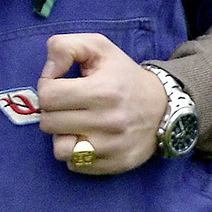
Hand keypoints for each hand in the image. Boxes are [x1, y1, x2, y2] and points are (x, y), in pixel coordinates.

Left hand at [39, 33, 167, 173]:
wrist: (164, 106)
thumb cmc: (124, 75)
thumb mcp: (99, 47)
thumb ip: (65, 47)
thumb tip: (48, 71)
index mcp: (103, 91)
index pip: (48, 96)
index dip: (47, 87)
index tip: (61, 85)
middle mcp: (108, 122)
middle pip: (49, 123)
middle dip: (53, 111)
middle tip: (69, 105)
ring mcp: (113, 147)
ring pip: (59, 149)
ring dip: (62, 136)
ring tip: (76, 124)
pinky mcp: (116, 163)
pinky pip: (74, 165)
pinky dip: (75, 153)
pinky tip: (88, 138)